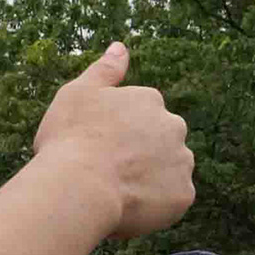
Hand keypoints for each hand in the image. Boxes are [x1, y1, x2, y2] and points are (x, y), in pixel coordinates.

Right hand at [34, 42, 194, 238]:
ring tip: (117, 192)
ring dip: (150, 179)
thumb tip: (120, 47)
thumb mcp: (78, 93)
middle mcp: (173, 127)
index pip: (140, 116)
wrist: (79, 185)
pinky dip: (155, 206)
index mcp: (149, 100)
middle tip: (108, 171)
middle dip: (140, 154)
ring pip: (168, 171)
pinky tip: (129, 208)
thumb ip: (105, 70)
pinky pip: (172, 201)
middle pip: (159, 142)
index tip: (96, 147)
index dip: (116, 135)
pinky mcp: (183, 195)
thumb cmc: (70, 138)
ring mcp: (182, 162)